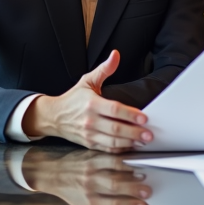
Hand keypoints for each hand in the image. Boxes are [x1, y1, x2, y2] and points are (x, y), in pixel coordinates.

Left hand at [21, 150, 150, 204]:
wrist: (52, 172)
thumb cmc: (72, 193)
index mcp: (90, 201)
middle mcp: (90, 185)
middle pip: (115, 187)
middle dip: (133, 189)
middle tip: (149, 191)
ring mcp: (91, 170)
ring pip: (114, 169)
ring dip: (130, 172)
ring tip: (144, 174)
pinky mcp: (92, 156)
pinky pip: (110, 156)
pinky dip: (123, 158)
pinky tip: (135, 160)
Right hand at [24, 50, 152, 151]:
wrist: (53, 116)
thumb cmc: (73, 99)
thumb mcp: (87, 81)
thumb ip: (104, 69)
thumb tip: (115, 55)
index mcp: (91, 104)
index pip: (114, 109)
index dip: (130, 114)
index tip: (144, 117)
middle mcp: (90, 120)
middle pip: (116, 128)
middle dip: (134, 132)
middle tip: (149, 133)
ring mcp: (89, 134)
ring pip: (112, 142)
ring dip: (130, 142)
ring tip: (143, 141)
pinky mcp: (89, 144)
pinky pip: (107, 149)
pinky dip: (120, 149)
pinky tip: (131, 146)